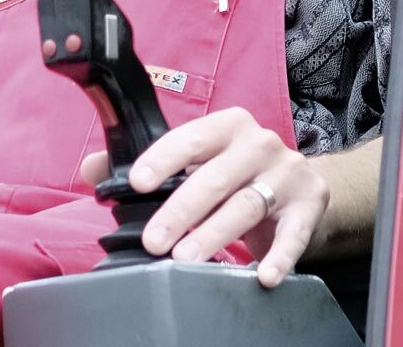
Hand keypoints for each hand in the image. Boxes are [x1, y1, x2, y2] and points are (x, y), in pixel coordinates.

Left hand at [79, 106, 327, 287]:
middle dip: (181, 211)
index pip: (190, 138)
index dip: (162, 159)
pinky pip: (293, 234)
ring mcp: (287, 174)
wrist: (302, 186)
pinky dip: (279, 256)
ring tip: (186, 260)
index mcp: (227, 126)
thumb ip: (148, 163)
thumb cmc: (237, 172)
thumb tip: (93, 169)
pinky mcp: (309, 206)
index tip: (136, 184)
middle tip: (154, 241)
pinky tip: (263, 275)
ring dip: (215, 235)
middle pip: (216, 177)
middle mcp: (259, 144)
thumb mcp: (198, 160)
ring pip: (247, 205)